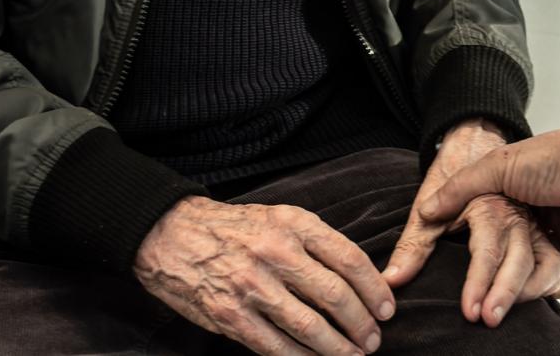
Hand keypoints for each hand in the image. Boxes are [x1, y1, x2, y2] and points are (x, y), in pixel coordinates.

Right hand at [133, 196, 396, 355]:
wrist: (172, 235)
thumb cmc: (235, 228)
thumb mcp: (279, 217)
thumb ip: (316, 242)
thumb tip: (358, 276)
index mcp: (294, 225)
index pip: (349, 258)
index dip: (375, 288)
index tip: (387, 308)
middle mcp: (275, 253)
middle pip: (335, 295)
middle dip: (362, 324)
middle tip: (374, 340)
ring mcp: (252, 287)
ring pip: (309, 327)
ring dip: (337, 348)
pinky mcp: (230, 317)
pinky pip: (275, 347)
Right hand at [412, 121, 559, 298]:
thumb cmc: (554, 159)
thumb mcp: (497, 166)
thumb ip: (460, 188)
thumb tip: (425, 211)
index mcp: (514, 208)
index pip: (487, 248)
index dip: (473, 272)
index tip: (459, 294)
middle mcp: (534, 229)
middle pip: (507, 271)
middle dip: (491, 292)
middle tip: (475, 313)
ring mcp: (557, 246)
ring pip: (531, 284)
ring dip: (518, 291)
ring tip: (502, 301)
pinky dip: (549, 286)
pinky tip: (544, 277)